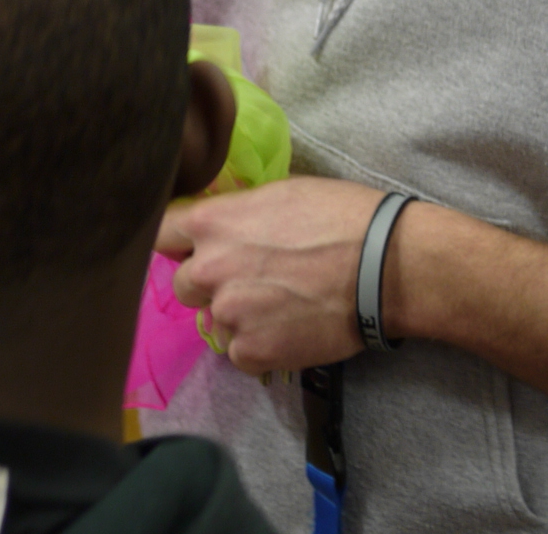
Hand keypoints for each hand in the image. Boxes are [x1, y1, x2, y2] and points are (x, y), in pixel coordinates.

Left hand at [159, 177, 390, 375]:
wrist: (385, 266)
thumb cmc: (341, 217)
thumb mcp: (280, 194)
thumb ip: (238, 213)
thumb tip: (223, 224)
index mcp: (212, 222)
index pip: (161, 234)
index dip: (180, 243)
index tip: (197, 248)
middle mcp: (209, 269)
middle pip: (184, 284)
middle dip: (209, 283)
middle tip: (251, 281)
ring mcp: (229, 314)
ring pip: (214, 321)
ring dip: (237, 317)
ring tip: (280, 307)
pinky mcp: (253, 352)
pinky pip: (239, 353)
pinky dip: (259, 346)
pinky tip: (290, 329)